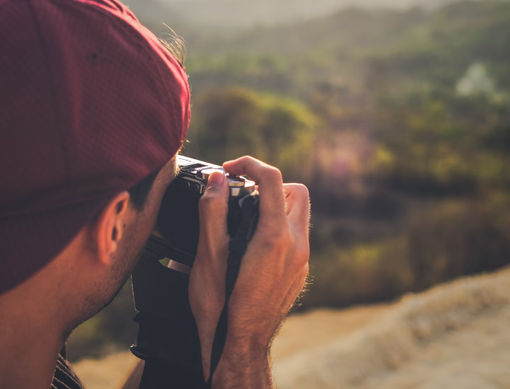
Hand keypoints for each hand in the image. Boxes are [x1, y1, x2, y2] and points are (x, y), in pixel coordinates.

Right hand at [189, 156, 309, 387]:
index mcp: (275, 237)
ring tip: (243, 215)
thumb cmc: (220, 306)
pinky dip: (278, 226)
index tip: (229, 168)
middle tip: (241, 191)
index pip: (272, 179)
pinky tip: (251, 243)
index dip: (249, 164)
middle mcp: (296, 246)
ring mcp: (301, 261)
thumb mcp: (208, 256)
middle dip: (269, 184)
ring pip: (298, 215)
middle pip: (296, 192)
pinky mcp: (298, 273)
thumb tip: (217, 179)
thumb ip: (212, 212)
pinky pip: (295, 236)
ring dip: (275, 205)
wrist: (239, 346)